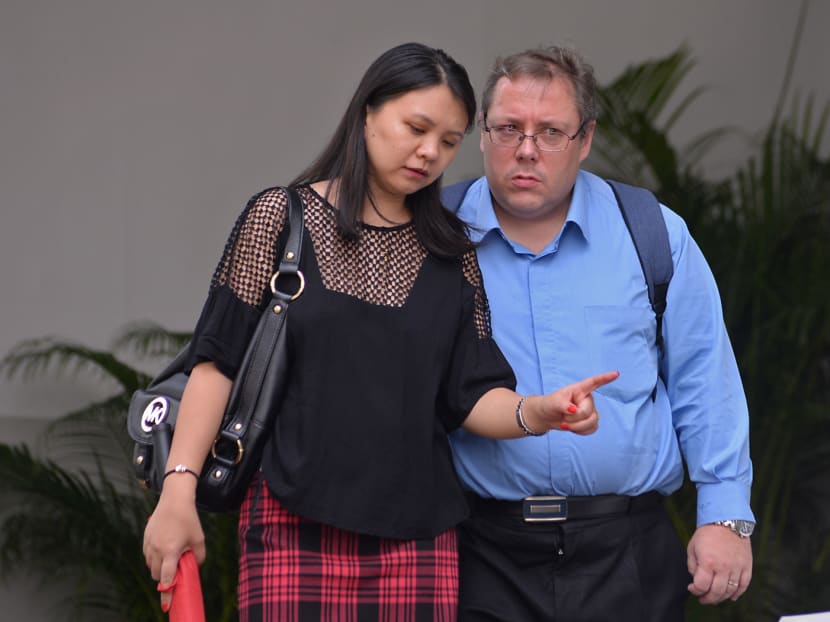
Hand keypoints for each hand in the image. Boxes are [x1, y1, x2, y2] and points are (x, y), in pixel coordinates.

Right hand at [143, 478, 205, 611]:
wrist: (174, 500)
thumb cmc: (189, 519)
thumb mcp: (199, 539)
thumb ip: (198, 557)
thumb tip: (193, 569)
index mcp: (171, 551)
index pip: (167, 578)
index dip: (167, 592)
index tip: (167, 605)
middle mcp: (157, 549)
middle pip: (158, 575)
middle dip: (166, 578)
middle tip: (175, 572)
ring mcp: (149, 544)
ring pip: (151, 567)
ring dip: (159, 568)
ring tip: (171, 557)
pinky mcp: (145, 539)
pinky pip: (147, 556)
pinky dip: (154, 558)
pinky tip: (164, 549)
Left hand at [533, 371, 618, 434]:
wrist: (548, 417)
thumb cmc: (551, 404)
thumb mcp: (553, 402)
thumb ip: (563, 405)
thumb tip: (574, 410)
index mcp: (580, 389)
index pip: (594, 382)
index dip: (605, 378)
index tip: (616, 373)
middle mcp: (588, 399)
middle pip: (588, 411)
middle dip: (574, 417)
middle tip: (563, 415)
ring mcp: (591, 410)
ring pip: (592, 421)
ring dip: (576, 426)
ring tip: (566, 422)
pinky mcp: (591, 421)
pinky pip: (592, 429)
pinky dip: (580, 431)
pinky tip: (573, 427)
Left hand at [687, 524, 752, 603]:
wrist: (727, 521)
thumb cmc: (708, 533)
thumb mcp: (692, 547)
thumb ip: (693, 565)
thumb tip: (696, 579)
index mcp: (708, 562)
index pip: (701, 586)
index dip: (695, 590)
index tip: (692, 588)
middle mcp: (724, 567)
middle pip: (716, 592)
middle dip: (708, 599)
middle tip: (703, 599)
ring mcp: (737, 568)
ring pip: (730, 591)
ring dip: (721, 598)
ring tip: (715, 597)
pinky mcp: (747, 567)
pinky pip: (744, 585)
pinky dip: (738, 593)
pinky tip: (731, 596)